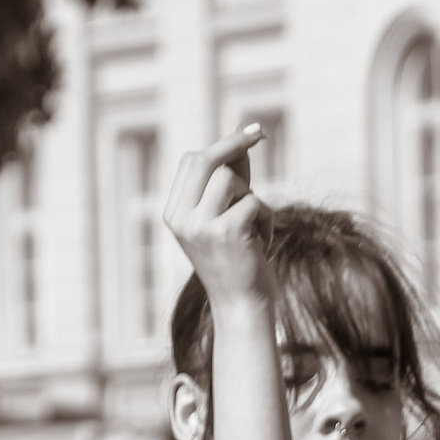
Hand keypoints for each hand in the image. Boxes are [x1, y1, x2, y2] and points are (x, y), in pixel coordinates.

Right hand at [162, 126, 270, 310]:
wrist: (242, 307)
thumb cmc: (238, 260)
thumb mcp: (227, 216)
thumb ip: (230, 179)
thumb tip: (241, 135)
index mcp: (174, 214)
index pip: (190, 162)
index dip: (221, 145)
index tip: (249, 133)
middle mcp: (181, 219)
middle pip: (203, 160)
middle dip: (234, 144)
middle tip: (259, 132)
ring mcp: (200, 226)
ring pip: (230, 180)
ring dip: (252, 198)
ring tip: (254, 226)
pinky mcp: (225, 233)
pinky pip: (254, 202)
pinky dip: (266, 219)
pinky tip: (261, 242)